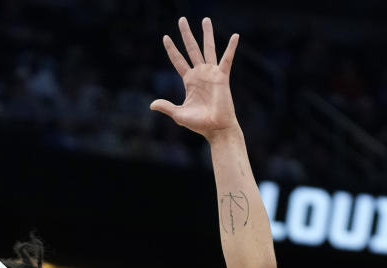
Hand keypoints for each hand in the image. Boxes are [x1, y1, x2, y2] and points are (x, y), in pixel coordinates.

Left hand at [150, 17, 239, 139]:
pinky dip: (231, 48)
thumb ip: (166, 106)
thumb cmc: (199, 124)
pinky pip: (227, 59)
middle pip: (191, 49)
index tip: (165, 37)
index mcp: (189, 81)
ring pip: (208, 48)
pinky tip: (235, 36)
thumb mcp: (179, 115)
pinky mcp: (222, 77)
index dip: (172, 49)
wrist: (216, 129)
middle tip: (182, 19)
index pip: (178, 60)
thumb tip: (152, 105)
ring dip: (207, 34)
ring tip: (205, 19)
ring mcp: (211, 73)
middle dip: (186, 34)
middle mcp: (200, 73)